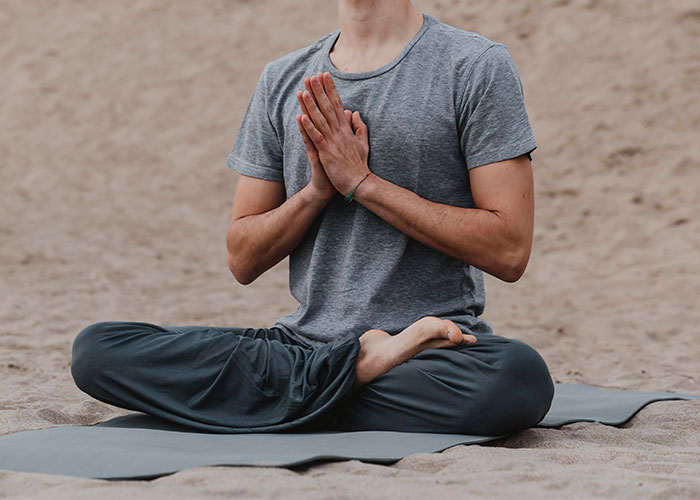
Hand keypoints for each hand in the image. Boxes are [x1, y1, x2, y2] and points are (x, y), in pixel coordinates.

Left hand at [299, 72, 369, 195]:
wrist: (360, 183)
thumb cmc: (359, 165)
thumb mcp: (363, 143)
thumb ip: (359, 127)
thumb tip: (355, 112)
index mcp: (346, 129)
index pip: (337, 104)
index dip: (330, 89)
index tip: (324, 76)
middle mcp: (339, 132)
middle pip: (327, 108)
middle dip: (319, 91)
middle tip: (311, 77)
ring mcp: (332, 142)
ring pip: (320, 120)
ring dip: (311, 105)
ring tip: (303, 91)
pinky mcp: (327, 153)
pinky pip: (316, 138)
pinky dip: (308, 127)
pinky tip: (301, 117)